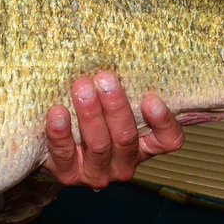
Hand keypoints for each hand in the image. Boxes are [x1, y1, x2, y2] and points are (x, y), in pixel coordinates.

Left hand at [43, 70, 184, 188]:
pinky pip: (65, 154)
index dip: (163, 122)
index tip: (151, 98)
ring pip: (99, 145)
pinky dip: (61, 133)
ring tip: (82, 88)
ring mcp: (97, 172)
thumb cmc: (92, 117)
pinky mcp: (68, 174)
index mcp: (144, 145)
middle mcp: (124, 162)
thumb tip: (124, 49)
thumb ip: (124, 89)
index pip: (168, 140)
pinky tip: (57, 113)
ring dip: (91, 115)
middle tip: (106, 79)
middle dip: (116, 107)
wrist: (56, 147)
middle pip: (126, 138)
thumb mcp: (112, 105)